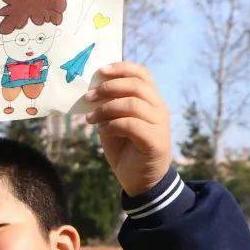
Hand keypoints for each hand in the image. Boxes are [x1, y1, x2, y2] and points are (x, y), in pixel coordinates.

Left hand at [83, 62, 171, 196]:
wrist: (140, 180)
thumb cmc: (126, 148)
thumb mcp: (113, 123)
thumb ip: (108, 106)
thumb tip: (92, 91)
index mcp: (151, 100)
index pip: (142, 74)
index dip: (122, 69)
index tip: (100, 71)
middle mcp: (159, 108)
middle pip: (136, 86)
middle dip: (109, 88)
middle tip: (88, 97)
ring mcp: (160, 125)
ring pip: (133, 104)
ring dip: (106, 108)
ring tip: (91, 119)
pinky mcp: (155, 141)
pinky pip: (131, 125)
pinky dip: (112, 125)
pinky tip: (101, 131)